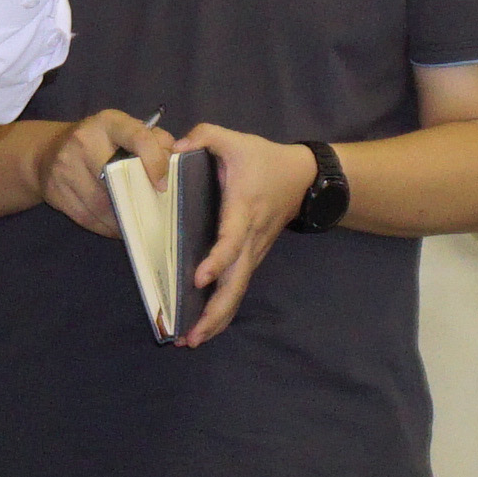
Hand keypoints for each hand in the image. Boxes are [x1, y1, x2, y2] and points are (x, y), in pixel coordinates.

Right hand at [35, 110, 162, 234]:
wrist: (48, 151)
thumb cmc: (99, 141)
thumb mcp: (124, 130)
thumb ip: (154, 140)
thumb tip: (174, 161)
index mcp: (108, 123)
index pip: (138, 137)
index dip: (155, 162)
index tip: (162, 185)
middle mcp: (84, 141)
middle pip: (117, 177)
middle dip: (138, 198)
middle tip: (153, 210)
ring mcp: (66, 167)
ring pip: (103, 205)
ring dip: (124, 219)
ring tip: (139, 223)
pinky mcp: (56, 192)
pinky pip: (88, 218)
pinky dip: (108, 227)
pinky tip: (118, 227)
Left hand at [165, 122, 317, 345]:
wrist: (302, 177)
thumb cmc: (263, 159)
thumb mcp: (234, 139)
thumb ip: (204, 136)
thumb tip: (175, 147)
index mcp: (244, 209)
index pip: (232, 239)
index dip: (217, 259)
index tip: (199, 279)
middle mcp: (251, 238)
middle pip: (237, 282)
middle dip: (216, 311)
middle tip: (192, 335)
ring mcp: (254, 252)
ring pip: (238, 290)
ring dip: (218, 318)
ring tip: (192, 340)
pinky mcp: (252, 258)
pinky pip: (238, 287)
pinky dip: (223, 309)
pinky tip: (204, 327)